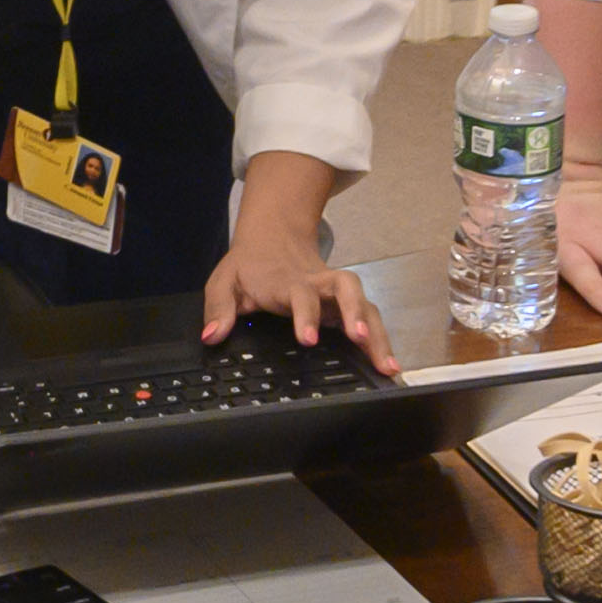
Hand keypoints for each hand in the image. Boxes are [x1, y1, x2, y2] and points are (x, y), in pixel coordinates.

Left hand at [200, 227, 398, 374]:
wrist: (273, 236)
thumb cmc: (249, 266)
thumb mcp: (224, 281)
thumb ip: (218, 308)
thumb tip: (212, 336)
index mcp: (287, 280)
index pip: (300, 294)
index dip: (306, 315)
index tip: (308, 339)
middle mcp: (318, 283)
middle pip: (346, 289)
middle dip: (357, 314)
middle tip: (362, 340)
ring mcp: (336, 293)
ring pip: (365, 304)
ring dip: (378, 333)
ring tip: (388, 366)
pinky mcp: (347, 304)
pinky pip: (369, 317)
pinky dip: (382, 340)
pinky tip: (389, 365)